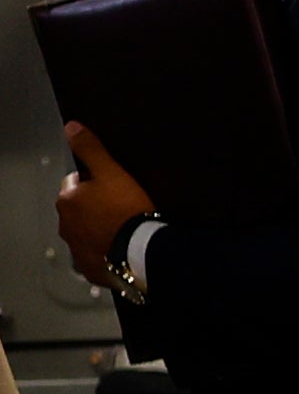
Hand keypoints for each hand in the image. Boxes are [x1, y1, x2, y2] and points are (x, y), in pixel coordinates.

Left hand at [55, 124, 151, 287]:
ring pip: (84, 232)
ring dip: (97, 229)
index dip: (94, 182)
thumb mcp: (112, 172)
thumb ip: (91, 149)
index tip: (113, 186)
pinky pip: (94, 255)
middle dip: (92, 207)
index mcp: (68, 199)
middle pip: (77, 209)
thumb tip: (71, 127)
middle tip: (120, 207)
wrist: (138, 250)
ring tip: (122, 228)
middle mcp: (65, 224)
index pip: (75, 183)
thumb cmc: (126, 209)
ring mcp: (76, 248)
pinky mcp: (89, 267)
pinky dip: (104, 250)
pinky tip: (121, 247)